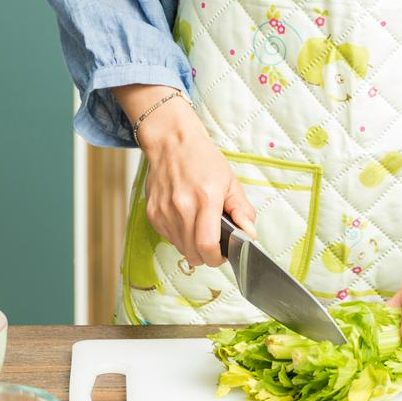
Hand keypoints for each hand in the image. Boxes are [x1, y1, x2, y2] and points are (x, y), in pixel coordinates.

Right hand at [118, 87, 254, 267]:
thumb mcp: (230, 181)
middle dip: (205, 255)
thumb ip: (242, 210)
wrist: (171, 142)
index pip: (207, 246)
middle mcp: (182, 207)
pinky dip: (179, 235)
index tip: (222, 254)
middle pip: (192, 253)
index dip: (216, 258)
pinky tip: (184, 218)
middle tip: (213, 243)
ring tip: (198, 226)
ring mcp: (164, 212)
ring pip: (180, 248)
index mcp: (205, 199)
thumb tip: (249, 234)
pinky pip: (168, 237)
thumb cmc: (202, 159)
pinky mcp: (152, 213)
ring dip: (191, 245)